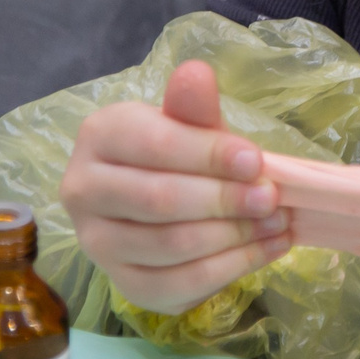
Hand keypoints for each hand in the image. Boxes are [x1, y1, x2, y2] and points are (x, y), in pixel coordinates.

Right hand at [60, 60, 291, 313]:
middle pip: (160, 201)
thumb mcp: (188, 124)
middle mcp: (83, 191)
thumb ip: (193, 107)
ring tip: (276, 222)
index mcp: (99, 136)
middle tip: (271, 198)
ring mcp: (98, 243)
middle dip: (224, 200)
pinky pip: (179, 285)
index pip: (154, 147)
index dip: (209, 155)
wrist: (158, 199)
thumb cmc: (176, 153)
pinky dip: (231, 269)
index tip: (257, 162)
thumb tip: (196, 74)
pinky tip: (266, 249)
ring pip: (171, 247)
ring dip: (234, 237)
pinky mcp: (124, 284)